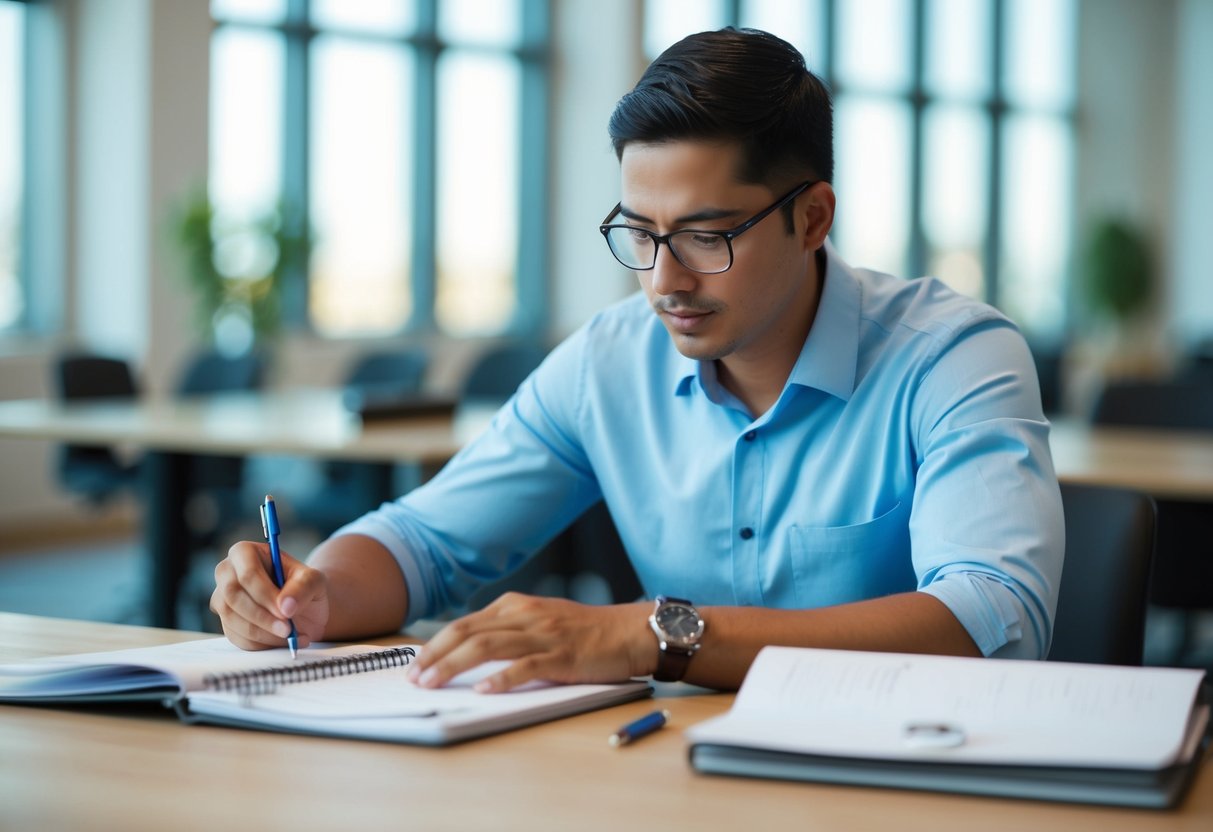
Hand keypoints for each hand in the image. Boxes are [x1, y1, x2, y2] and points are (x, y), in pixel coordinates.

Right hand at [210, 540, 330, 650]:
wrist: (303, 607)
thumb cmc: (305, 587)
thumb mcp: (314, 580)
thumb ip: (304, 587)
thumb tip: (286, 606)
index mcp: (245, 552)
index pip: (247, 573)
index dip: (265, 595)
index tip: (286, 612)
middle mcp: (227, 573)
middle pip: (232, 596)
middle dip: (262, 617)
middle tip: (287, 629)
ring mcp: (223, 598)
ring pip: (231, 619)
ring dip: (263, 633)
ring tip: (291, 636)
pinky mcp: (226, 622)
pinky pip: (236, 637)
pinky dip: (260, 643)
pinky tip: (281, 640)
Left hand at [407, 593, 653, 692]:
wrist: (630, 632)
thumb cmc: (585, 633)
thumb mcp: (541, 622)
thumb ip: (509, 632)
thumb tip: (466, 655)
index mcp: (516, 606)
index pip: (464, 624)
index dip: (435, 645)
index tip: (415, 665)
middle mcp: (526, 615)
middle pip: (468, 632)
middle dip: (435, 655)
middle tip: (414, 678)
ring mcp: (544, 635)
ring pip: (488, 646)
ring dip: (455, 666)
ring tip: (433, 684)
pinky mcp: (563, 656)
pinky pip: (526, 666)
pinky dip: (502, 678)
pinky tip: (483, 690)